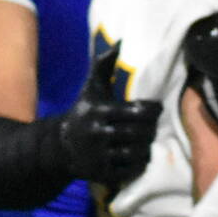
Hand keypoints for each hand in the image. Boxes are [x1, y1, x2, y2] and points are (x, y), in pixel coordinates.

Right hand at [59, 48, 157, 188]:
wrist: (61, 146)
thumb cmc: (84, 112)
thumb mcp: (92, 88)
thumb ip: (105, 66)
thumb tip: (120, 43)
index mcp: (100, 111)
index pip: (140, 112)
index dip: (154, 111)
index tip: (156, 109)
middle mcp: (99, 134)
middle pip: (141, 133)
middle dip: (151, 130)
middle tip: (153, 127)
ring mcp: (100, 156)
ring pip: (138, 152)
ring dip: (147, 147)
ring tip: (147, 141)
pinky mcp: (102, 173)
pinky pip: (131, 171)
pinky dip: (139, 165)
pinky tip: (139, 157)